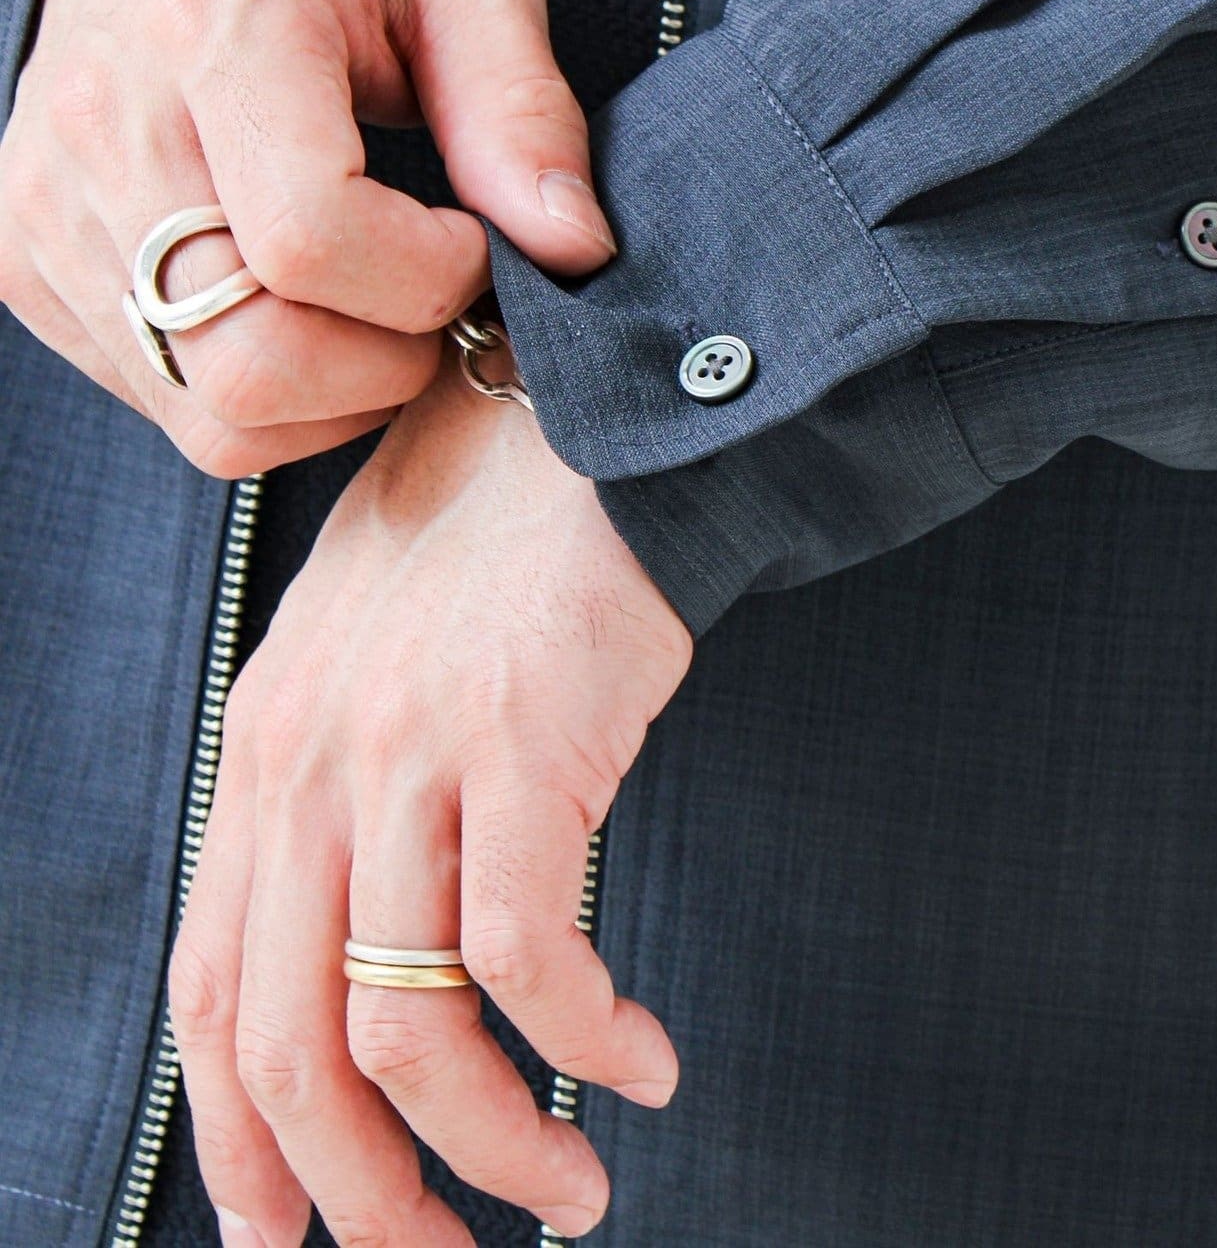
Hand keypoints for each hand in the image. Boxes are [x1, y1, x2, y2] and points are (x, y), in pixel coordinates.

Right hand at [0, 0, 615, 475]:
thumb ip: (524, 112)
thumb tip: (574, 251)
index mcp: (215, 32)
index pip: (312, 243)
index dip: (429, 280)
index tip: (472, 240)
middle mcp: (107, 128)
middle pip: (249, 363)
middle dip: (384, 366)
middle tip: (432, 295)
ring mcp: (49, 203)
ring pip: (206, 410)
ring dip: (327, 393)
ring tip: (371, 299)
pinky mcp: (27, 254)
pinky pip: (163, 396)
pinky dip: (257, 388)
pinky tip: (296, 302)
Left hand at [168, 355, 692, 1243]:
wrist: (589, 412)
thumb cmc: (497, 533)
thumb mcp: (372, 655)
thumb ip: (341, 784)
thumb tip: (366, 949)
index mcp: (263, 747)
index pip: (213, 987)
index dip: (241, 1138)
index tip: (292, 1234)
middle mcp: (310, 762)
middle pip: (293, 1047)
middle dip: (365, 1199)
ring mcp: (409, 755)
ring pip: (409, 1030)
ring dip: (493, 1147)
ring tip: (573, 1193)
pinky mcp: (522, 745)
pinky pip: (529, 955)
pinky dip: (581, 1043)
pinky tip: (641, 1064)